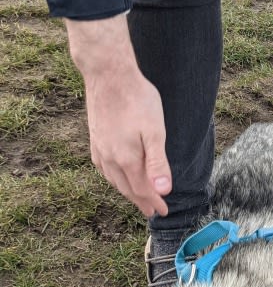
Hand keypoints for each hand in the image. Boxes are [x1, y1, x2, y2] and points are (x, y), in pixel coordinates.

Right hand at [65, 15, 171, 216]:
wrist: (109, 75)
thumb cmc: (138, 100)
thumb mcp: (155, 132)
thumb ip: (158, 163)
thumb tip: (163, 190)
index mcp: (126, 159)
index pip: (142, 190)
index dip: (154, 202)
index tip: (163, 211)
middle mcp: (110, 158)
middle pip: (127, 188)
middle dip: (141, 201)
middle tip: (152, 211)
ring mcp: (100, 148)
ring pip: (114, 179)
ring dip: (127, 191)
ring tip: (137, 198)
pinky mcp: (95, 138)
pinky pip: (103, 167)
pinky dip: (112, 178)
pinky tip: (115, 176)